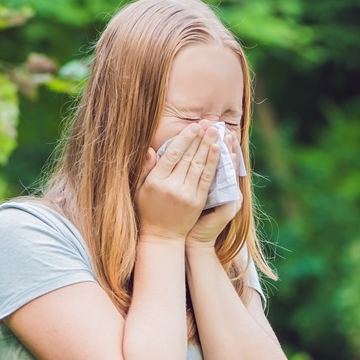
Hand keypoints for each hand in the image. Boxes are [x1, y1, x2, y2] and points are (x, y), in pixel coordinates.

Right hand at [136, 121, 220, 241]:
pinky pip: (207, 178)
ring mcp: (186, 194)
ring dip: (209, 146)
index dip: (185, 138)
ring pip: (199, 165)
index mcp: (156, 181)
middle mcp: (172, 186)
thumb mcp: (140, 189)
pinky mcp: (198, 201)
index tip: (193, 126)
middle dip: (200, 138)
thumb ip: (146, 169)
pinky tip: (218, 151)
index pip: (173, 154)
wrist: (162, 236)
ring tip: (216, 132)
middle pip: (188, 157)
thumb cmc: (148, 210)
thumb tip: (150, 149)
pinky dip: (213, 163)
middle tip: (208, 123)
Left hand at [186, 128, 242, 249]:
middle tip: (219, 125)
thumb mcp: (181, 192)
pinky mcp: (229, 206)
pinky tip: (229, 156)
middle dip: (220, 143)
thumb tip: (167, 152)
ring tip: (227, 135)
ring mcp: (228, 198)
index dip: (212, 145)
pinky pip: (230, 184)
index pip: (213, 161)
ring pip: (229, 171)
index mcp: (211, 186)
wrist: (190, 241)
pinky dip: (230, 169)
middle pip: (222, 163)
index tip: (209, 127)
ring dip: (228, 152)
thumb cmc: (181, 217)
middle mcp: (223, 190)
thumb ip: (179, 174)